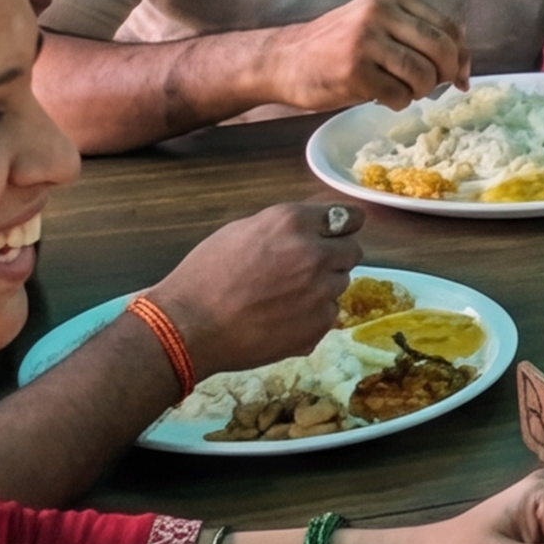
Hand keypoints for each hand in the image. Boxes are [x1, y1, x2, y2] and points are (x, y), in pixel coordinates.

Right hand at [146, 205, 357, 372]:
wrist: (190, 327)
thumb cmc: (205, 275)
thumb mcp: (241, 231)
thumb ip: (284, 227)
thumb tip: (311, 229)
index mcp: (293, 222)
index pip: (348, 216)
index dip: (342, 227)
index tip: (339, 233)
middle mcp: (315, 253)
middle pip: (352, 251)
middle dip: (335, 257)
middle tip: (308, 268)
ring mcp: (320, 292)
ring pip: (341, 284)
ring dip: (323, 287)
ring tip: (287, 297)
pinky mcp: (318, 325)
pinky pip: (329, 314)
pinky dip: (313, 315)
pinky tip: (284, 318)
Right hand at [273, 0, 471, 110]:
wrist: (284, 60)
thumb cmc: (338, 45)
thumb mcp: (378, 24)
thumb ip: (418, 35)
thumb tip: (466, 67)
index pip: (447, 27)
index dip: (462, 57)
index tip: (461, 77)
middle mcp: (380, 11)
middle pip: (441, 50)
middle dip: (447, 76)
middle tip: (435, 89)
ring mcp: (365, 40)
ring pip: (423, 75)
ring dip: (420, 92)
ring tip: (401, 91)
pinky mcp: (354, 71)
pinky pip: (399, 96)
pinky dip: (398, 103)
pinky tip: (381, 97)